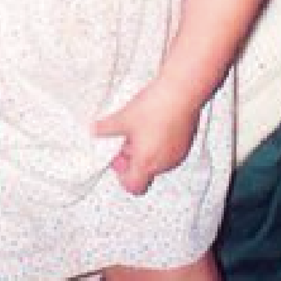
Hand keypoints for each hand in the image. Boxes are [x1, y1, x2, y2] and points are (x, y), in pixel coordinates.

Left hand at [93, 81, 201, 195]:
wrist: (181, 93)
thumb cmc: (154, 108)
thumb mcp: (122, 118)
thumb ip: (105, 128)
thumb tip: (94, 130)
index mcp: (147, 163)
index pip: (134, 186)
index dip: (121, 174)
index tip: (116, 156)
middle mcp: (164, 164)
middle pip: (144, 172)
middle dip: (131, 158)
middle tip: (124, 138)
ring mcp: (177, 154)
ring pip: (157, 161)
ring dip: (145, 150)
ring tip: (138, 128)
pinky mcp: (186, 143)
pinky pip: (168, 151)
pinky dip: (159, 144)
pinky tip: (153, 123)